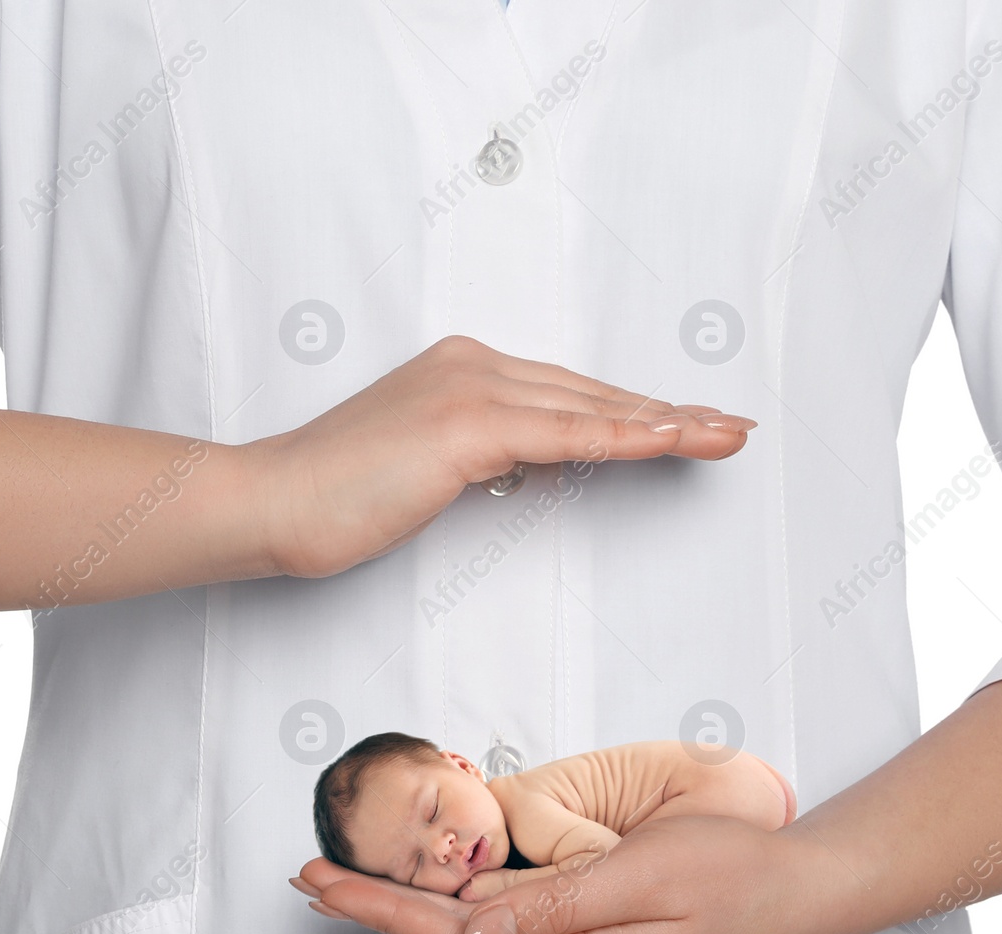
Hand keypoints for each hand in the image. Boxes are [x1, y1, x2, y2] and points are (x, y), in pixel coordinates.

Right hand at [245, 335, 757, 578]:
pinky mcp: (467, 424)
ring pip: (592, 409)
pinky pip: (568, 435)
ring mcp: (471, 389)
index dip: (632, 410)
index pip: (569, 394)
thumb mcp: (425, 469)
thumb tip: (537, 466)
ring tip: (725, 436)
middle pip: (593, 394)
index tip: (685, 425)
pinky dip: (626, 437)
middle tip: (729, 428)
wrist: (272, 501)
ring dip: (668, 424)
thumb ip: (483, 456)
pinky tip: (674, 442)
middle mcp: (475, 364)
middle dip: (667, 413)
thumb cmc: (335, 496)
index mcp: (464, 369)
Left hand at [294, 815, 799, 933]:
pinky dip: (456, 926)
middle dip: (378, 916)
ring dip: (410, 921)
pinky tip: (437, 907)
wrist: (798, 896)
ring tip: (354, 890)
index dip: (380, 909)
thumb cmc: (732, 873)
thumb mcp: (643, 874)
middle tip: (314, 881)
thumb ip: (554, 905)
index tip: (323, 882)